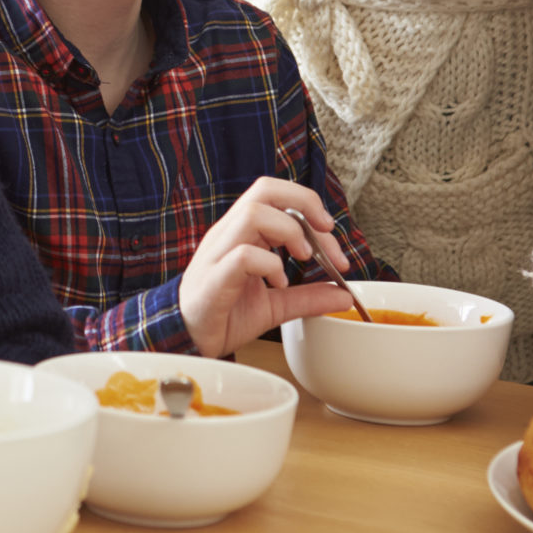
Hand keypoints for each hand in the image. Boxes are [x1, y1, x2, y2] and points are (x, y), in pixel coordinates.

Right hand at [177, 176, 364, 358]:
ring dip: (289, 231)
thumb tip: (344, 295)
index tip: (333, 239)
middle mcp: (229, 234)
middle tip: (325, 234)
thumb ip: (308, 296)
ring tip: (303, 256)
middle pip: (265, 190)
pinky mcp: (213, 279)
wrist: (188, 342)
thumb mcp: (275, 304)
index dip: (310, 207)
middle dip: (304, 204)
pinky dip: (270, 265)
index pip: (276, 195)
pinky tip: (278, 284)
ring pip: (253, 214)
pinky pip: (243, 256)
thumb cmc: (223, 316)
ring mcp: (218, 254)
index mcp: (242, 233)